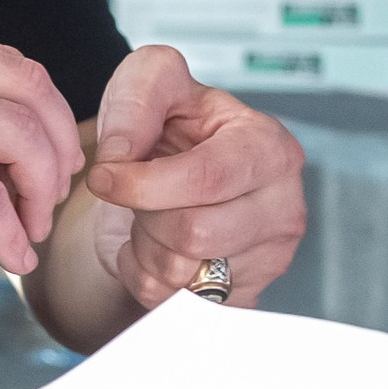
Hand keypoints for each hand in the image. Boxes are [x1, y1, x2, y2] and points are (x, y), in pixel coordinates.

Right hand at [0, 16, 87, 308]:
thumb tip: (45, 120)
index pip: (9, 63)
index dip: (47, 116)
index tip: (52, 162)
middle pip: (27, 88)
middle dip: (58, 146)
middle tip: (56, 192)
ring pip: (22, 139)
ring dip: (41, 193)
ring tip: (32, 225)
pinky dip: (13, 235)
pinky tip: (14, 256)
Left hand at [78, 45, 305, 310]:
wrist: (176, 173)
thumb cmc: (172, 126)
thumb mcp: (149, 85)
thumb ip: (134, 102)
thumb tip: (119, 157)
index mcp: (268, 146)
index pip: (206, 180)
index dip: (144, 184)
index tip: (103, 176)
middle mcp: (284, 204)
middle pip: (193, 234)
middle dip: (146, 214)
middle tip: (141, 193)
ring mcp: (271, 257)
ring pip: (181, 274)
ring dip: (145, 246)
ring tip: (154, 215)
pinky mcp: (247, 295)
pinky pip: (173, 302)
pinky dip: (147, 276)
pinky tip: (159, 245)